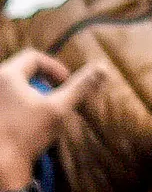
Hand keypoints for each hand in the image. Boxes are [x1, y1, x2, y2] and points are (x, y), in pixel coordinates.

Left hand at [0, 49, 102, 191]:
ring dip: (29, 93)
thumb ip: (81, 86)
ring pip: (11, 87)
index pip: (33, 57)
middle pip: (21, 70)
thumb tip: (102, 67)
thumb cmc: (27, 135)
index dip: (55, 67)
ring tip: (42, 112)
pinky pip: (4, 100)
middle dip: (42, 81)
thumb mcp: (59, 108)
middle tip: (56, 97)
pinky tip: (25, 124)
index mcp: (6, 75)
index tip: (66, 84)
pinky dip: (17, 105)